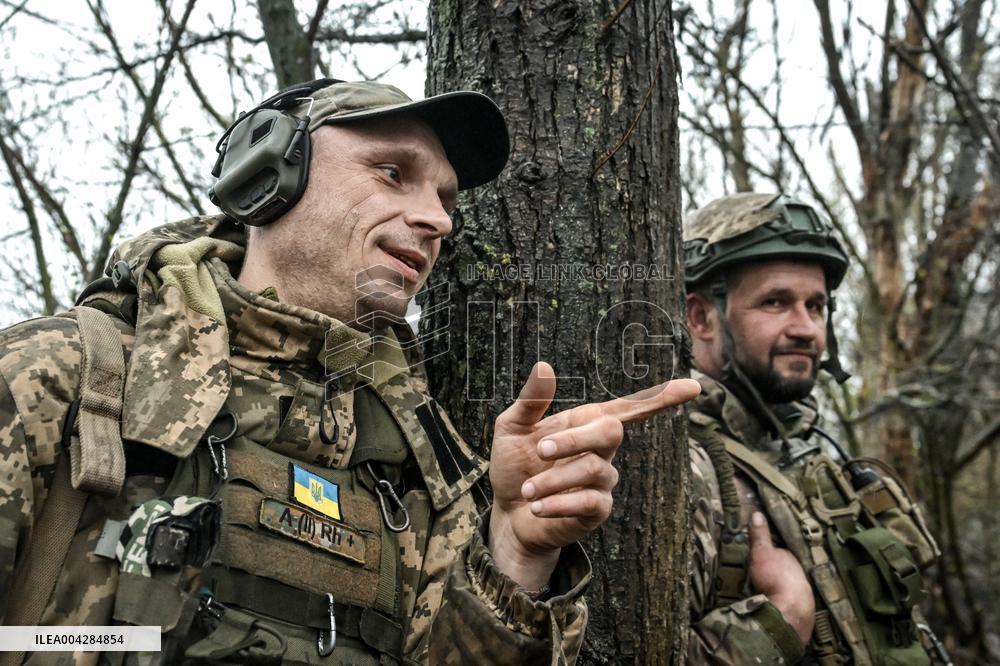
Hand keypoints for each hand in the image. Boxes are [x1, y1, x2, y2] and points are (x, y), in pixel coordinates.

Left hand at [487, 362, 700, 589]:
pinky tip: (538, 506)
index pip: (629, 407)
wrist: (507, 514)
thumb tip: (544, 367)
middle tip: (539, 451)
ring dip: (553, 479)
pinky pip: (592, 502)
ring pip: (594, 469)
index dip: (662, 397)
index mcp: (584, 422)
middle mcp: (600, 449)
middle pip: (612, 430)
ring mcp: (603, 480)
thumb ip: (530, 401)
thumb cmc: (514, 466)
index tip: (694, 387)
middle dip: (573, 439)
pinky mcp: (598, 510)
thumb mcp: (511, 429)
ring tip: (527, 490)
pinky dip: (559, 502)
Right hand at [749, 511, 814, 643]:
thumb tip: (757, 514)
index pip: (783, 549)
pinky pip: (791, 598)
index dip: (774, 549)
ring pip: (791, 582)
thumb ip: (760, 535)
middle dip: (780, 568)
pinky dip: (785, 597)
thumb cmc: (775, 576)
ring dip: (782, 584)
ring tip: (770, 586)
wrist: (790, 608)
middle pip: (788, 566)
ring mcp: (803, 589)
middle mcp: (800, 571)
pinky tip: (778, 601)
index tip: (766, 551)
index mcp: (792, 556)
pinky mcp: (801, 607)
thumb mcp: (762, 551)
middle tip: (767, 570)